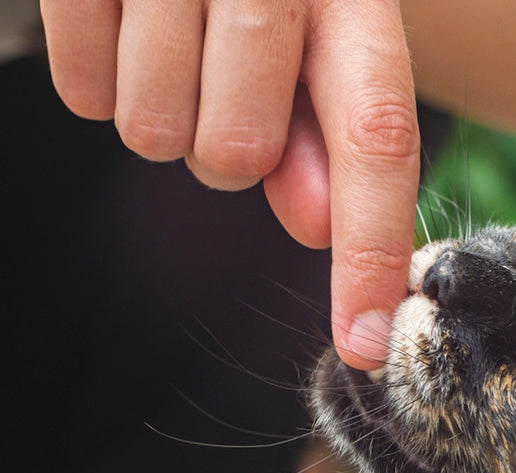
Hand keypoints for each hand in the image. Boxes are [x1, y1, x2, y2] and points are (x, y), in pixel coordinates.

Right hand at [40, 0, 419, 368]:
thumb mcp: (318, 30)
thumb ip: (325, 128)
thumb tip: (318, 225)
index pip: (378, 137)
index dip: (370, 251)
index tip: (364, 344)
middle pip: (236, 153)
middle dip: (226, 146)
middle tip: (222, 76)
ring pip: (154, 131)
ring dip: (162, 113)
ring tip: (172, 34)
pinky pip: (83, 91)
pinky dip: (99, 76)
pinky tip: (123, 17)